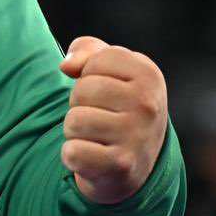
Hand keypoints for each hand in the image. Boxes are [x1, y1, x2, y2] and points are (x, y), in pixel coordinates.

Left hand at [58, 36, 168, 205]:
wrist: (137, 161)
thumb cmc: (117, 104)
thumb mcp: (110, 69)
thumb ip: (87, 50)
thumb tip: (66, 66)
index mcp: (148, 74)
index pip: (96, 61)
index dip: (89, 74)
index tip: (106, 90)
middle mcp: (148, 104)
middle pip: (81, 91)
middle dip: (80, 104)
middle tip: (100, 116)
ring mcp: (136, 136)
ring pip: (74, 121)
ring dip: (76, 131)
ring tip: (96, 136)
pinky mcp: (121, 165)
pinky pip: (72, 152)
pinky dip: (74, 156)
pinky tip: (94, 156)